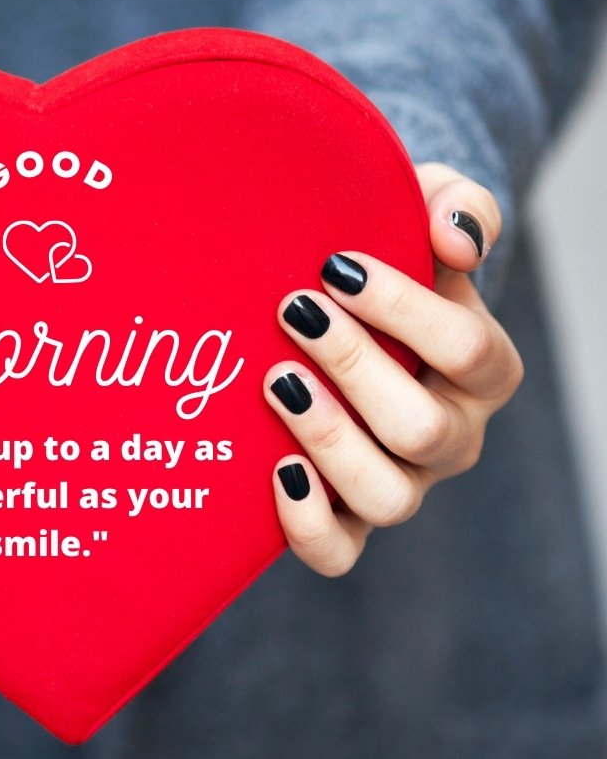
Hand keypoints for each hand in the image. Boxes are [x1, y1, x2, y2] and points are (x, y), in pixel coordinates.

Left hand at [266, 162, 523, 576]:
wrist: (334, 308)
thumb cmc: (386, 258)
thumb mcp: (422, 211)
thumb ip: (455, 207)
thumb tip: (455, 237)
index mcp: (483, 367)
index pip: (466, 349)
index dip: (402, 308)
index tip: (334, 266)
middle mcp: (450, 434)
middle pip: (422, 428)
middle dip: (354, 366)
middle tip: (293, 312)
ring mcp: (401, 481)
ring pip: (387, 497)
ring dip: (328, 439)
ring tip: (276, 380)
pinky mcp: (347, 516)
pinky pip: (340, 552)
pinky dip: (309, 524)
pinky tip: (275, 470)